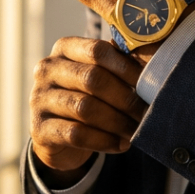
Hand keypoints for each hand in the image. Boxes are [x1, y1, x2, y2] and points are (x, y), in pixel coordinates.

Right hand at [30, 37, 147, 183]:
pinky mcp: (39, 128)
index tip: (150, 83)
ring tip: (137, 131)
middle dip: (125, 98)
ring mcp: (39, 99)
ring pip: (84, 108)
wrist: (57, 135)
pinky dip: (104, 141)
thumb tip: (155, 60)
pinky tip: (121, 145)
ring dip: (117, 122)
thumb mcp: (100, 75)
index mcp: (64, 48)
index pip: (97, 50)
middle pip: (92, 79)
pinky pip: (76, 134)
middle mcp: (46, 69)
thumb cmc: (87, 96)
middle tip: (147, 112)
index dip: (127, 67)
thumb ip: (119, 64)